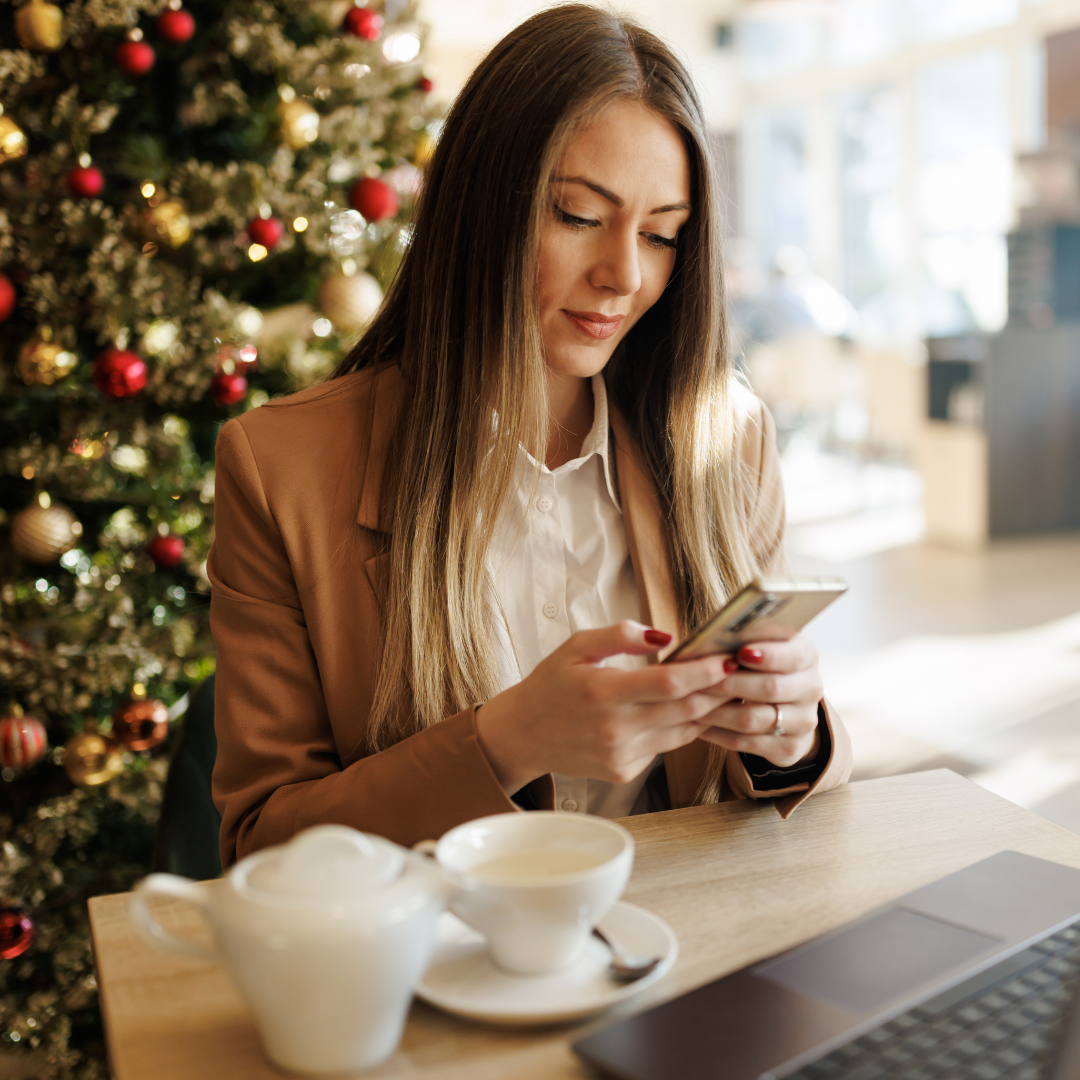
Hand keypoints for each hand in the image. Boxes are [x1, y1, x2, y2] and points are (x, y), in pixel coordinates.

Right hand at [475, 621, 730, 794]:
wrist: (523, 735)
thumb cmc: (551, 685)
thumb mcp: (576, 646)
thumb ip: (620, 635)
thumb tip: (665, 637)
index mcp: (602, 692)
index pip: (667, 683)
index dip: (703, 672)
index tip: (726, 658)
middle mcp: (614, 728)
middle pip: (685, 710)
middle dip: (718, 690)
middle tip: (742, 672)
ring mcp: (622, 754)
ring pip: (683, 732)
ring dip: (708, 711)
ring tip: (728, 689)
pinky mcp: (625, 771)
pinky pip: (666, 746)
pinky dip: (683, 727)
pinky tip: (694, 710)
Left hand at [695, 633, 822, 767]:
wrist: (786, 706)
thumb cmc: (761, 665)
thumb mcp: (762, 645)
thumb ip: (745, 639)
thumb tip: (714, 635)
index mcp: (806, 655)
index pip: (792, 656)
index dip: (768, 655)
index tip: (740, 653)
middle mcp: (810, 688)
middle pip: (770, 688)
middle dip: (730, 684)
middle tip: (699, 680)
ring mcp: (803, 721)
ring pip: (754, 719)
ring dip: (718, 712)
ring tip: (690, 703)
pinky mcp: (789, 747)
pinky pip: (747, 743)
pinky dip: (718, 733)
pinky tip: (697, 725)